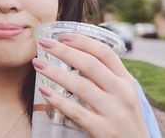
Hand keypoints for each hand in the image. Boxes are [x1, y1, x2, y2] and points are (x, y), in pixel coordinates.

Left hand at [32, 33, 149, 137]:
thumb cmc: (125, 118)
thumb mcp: (123, 93)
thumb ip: (107, 76)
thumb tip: (77, 55)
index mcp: (126, 81)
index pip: (104, 53)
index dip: (83, 41)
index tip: (62, 35)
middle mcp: (122, 93)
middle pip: (90, 65)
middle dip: (64, 51)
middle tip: (44, 43)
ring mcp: (114, 113)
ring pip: (81, 86)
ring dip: (56, 72)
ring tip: (38, 64)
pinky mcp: (104, 131)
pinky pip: (77, 112)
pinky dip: (59, 101)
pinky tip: (45, 91)